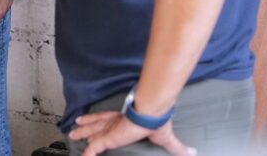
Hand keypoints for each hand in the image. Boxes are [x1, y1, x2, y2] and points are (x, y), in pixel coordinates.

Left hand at [70, 112, 194, 155]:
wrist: (152, 114)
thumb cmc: (158, 123)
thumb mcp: (167, 138)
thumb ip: (178, 147)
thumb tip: (194, 152)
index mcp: (127, 121)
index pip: (110, 119)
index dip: (101, 120)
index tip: (92, 120)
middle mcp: (116, 122)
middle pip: (98, 123)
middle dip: (87, 126)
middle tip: (75, 127)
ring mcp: (112, 129)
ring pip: (93, 131)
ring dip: (83, 132)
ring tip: (72, 133)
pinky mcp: (111, 137)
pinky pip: (97, 147)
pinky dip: (90, 152)